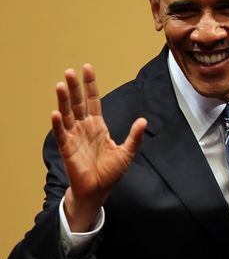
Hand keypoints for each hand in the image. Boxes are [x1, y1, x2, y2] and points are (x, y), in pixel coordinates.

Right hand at [51, 64, 146, 230]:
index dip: (91, 85)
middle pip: (78, 103)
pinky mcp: (67, 149)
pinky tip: (56, 112)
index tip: (87, 68)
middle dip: (75, 87)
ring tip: (60, 84)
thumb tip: (144, 120)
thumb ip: (134, 136)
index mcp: (98, 126)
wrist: (98, 190)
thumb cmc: (110, 172)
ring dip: (64, 100)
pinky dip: (58, 124)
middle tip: (70, 71)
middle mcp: (84, 128)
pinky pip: (62, 134)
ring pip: (68, 114)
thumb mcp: (126, 152)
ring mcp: (74, 137)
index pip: (93, 101)